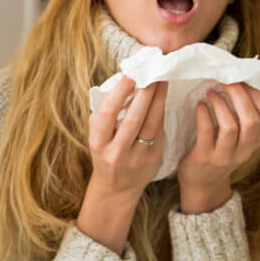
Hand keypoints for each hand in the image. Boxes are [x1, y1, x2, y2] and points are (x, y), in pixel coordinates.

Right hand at [76, 77, 166, 252]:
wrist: (116, 188)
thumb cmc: (105, 154)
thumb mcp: (96, 138)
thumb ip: (103, 117)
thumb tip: (118, 86)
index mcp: (98, 143)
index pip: (109, 113)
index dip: (120, 93)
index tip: (130, 75)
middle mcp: (117, 152)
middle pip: (134, 117)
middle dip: (145, 92)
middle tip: (152, 72)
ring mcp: (137, 157)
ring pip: (151, 124)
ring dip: (158, 99)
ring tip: (162, 80)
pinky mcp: (153, 159)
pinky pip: (159, 131)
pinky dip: (161, 112)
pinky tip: (163, 98)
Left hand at [176, 83, 259, 213]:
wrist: (202, 184)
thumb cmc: (219, 152)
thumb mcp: (238, 138)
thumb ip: (242, 116)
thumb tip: (239, 81)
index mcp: (255, 139)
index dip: (254, 92)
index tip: (239, 79)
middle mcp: (245, 149)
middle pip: (251, 118)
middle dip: (239, 94)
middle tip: (225, 80)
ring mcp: (225, 155)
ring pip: (231, 126)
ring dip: (220, 104)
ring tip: (210, 92)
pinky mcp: (205, 158)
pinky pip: (207, 132)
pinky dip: (204, 115)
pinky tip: (200, 105)